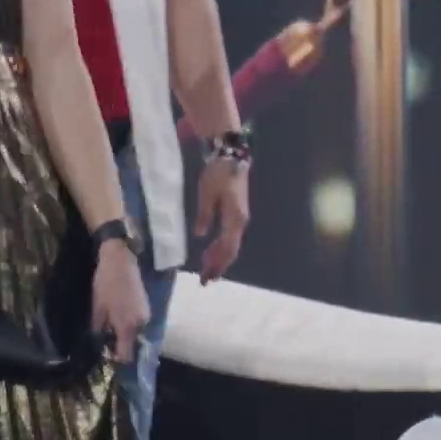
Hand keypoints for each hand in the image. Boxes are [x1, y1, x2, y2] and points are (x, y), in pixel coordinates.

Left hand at [90, 239, 149, 363]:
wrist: (121, 261)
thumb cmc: (105, 284)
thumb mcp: (97, 308)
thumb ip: (98, 329)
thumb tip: (97, 342)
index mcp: (127, 327)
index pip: (126, 355)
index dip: (115, 358)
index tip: (105, 353)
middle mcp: (141, 324)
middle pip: (132, 345)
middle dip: (119, 344)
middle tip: (104, 338)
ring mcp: (146, 315)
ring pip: (135, 333)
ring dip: (124, 333)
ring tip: (109, 325)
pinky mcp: (147, 307)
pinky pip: (138, 323)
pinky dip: (128, 323)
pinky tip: (117, 314)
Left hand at [195, 157, 250, 282]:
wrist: (232, 157)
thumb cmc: (218, 174)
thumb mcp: (206, 193)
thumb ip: (204, 215)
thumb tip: (200, 236)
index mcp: (234, 218)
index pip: (226, 247)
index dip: (216, 262)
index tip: (206, 276)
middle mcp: (240, 222)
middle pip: (230, 250)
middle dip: (218, 266)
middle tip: (206, 281)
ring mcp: (240, 218)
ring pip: (231, 245)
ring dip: (220, 259)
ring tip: (208, 271)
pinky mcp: (236, 214)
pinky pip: (230, 237)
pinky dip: (221, 248)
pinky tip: (213, 252)